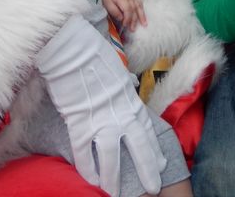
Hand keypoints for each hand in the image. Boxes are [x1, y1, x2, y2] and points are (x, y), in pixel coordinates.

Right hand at [37, 14, 165, 195]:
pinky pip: (84, 151)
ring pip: (111, 155)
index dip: (154, 149)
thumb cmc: (94, 57)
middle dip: (146, 169)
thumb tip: (126, 87)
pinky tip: (90, 180)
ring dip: (114, 177)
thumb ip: (123, 87)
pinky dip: (87, 167)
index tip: (161, 164)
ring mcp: (100, 119)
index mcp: (131, 100)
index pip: (147, 130)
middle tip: (153, 188)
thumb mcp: (118, 72)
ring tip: (116, 192)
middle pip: (138, 147)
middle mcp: (120, 112)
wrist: (73, 51)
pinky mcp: (79, 122)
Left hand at [102, 0, 146, 31]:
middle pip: (134, 10)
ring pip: (139, 7)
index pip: (127, 10)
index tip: (125, 25)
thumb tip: (121, 18)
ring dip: (142, 16)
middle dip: (134, 20)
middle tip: (132, 29)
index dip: (127, 18)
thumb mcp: (107, 4)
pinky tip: (144, 16)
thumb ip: (114, 11)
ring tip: (144, 24)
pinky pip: (140, 4)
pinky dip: (142, 10)